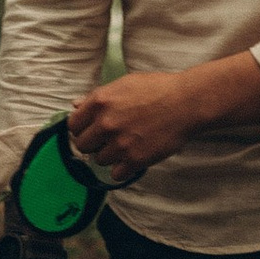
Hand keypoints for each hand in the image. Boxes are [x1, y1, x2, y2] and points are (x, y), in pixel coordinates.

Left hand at [70, 54, 259, 181]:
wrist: (187, 102)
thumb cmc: (157, 89)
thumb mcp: (124, 84)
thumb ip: (96, 97)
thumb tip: (75, 105)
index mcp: (100, 102)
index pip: (73, 125)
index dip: (82, 128)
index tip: (91, 130)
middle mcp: (106, 123)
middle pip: (83, 145)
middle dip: (94, 144)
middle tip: (108, 140)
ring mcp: (120, 143)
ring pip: (99, 160)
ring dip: (109, 156)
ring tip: (125, 146)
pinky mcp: (135, 159)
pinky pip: (116, 174)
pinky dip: (122, 169)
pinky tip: (131, 159)